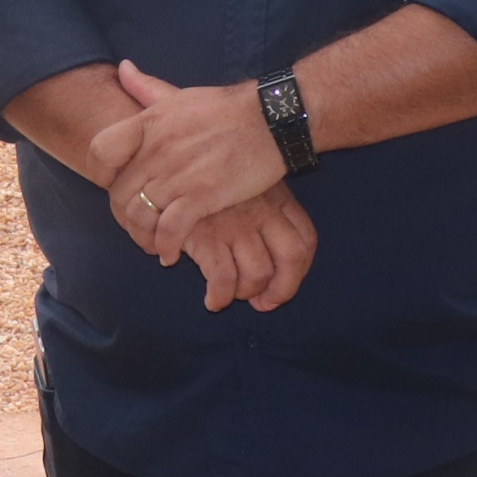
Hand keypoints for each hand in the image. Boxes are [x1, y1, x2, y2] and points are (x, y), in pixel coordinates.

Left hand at [104, 60, 289, 259]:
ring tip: (152, 242)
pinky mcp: (202, 196)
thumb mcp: (180, 94)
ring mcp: (178, 173)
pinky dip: (166, 246)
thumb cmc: (226, 109)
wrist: (270, 120)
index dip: (99, 173)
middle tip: (137, 224)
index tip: (112, 183)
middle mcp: (158, 148)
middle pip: (119, 192)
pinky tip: (170, 253)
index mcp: (149, 122)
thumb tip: (122, 69)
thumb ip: (147, 88)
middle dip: (124, 215)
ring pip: (140, 215)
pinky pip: (170, 230)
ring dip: (143, 235)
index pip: (100, 150)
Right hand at [186, 182, 316, 312]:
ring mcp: (235, 224)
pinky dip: (220, 298)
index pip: (306, 239)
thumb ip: (267, 218)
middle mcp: (262, 210)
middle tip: (264, 303)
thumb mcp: (247, 189)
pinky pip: (223, 281)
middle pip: (291, 258)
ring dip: (246, 293)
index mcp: (277, 197)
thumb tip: (271, 276)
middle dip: (282, 290)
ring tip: (231, 293)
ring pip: (258, 275)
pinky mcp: (206, 237)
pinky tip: (212, 301)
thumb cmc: (210, 188)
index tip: (282, 285)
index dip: (299, 271)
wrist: (170, 173)